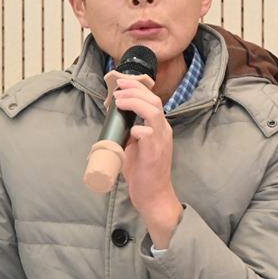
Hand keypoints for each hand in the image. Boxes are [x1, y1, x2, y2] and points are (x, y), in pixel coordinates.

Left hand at [113, 77, 182, 248]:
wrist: (154, 195)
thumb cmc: (143, 172)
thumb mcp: (135, 146)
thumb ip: (129, 132)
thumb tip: (114, 120)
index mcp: (160, 127)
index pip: (152, 100)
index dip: (137, 88)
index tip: (121, 83)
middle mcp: (163, 131)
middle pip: (154, 101)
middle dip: (134, 90)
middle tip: (118, 87)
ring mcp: (161, 141)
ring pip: (153, 112)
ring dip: (135, 103)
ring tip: (120, 101)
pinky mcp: (155, 153)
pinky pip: (148, 134)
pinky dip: (138, 128)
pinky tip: (130, 130)